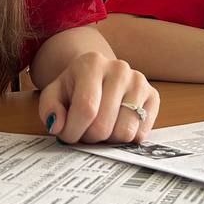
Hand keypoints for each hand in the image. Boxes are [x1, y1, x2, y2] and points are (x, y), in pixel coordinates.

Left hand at [37, 51, 158, 143]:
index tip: (67, 135)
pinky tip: (117, 125)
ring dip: (108, 140)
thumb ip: (50, 110)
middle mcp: (119, 69)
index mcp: (92, 64)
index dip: (74, 131)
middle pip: (104, 125)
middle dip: (89, 137)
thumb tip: (58, 126)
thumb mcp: (53, 95)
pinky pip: (141, 133)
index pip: (86, 109)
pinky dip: (126, 139)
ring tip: (100, 127)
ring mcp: (139, 82)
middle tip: (84, 130)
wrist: (97, 75)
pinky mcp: (153, 96)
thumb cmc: (74, 88)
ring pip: (125, 132)